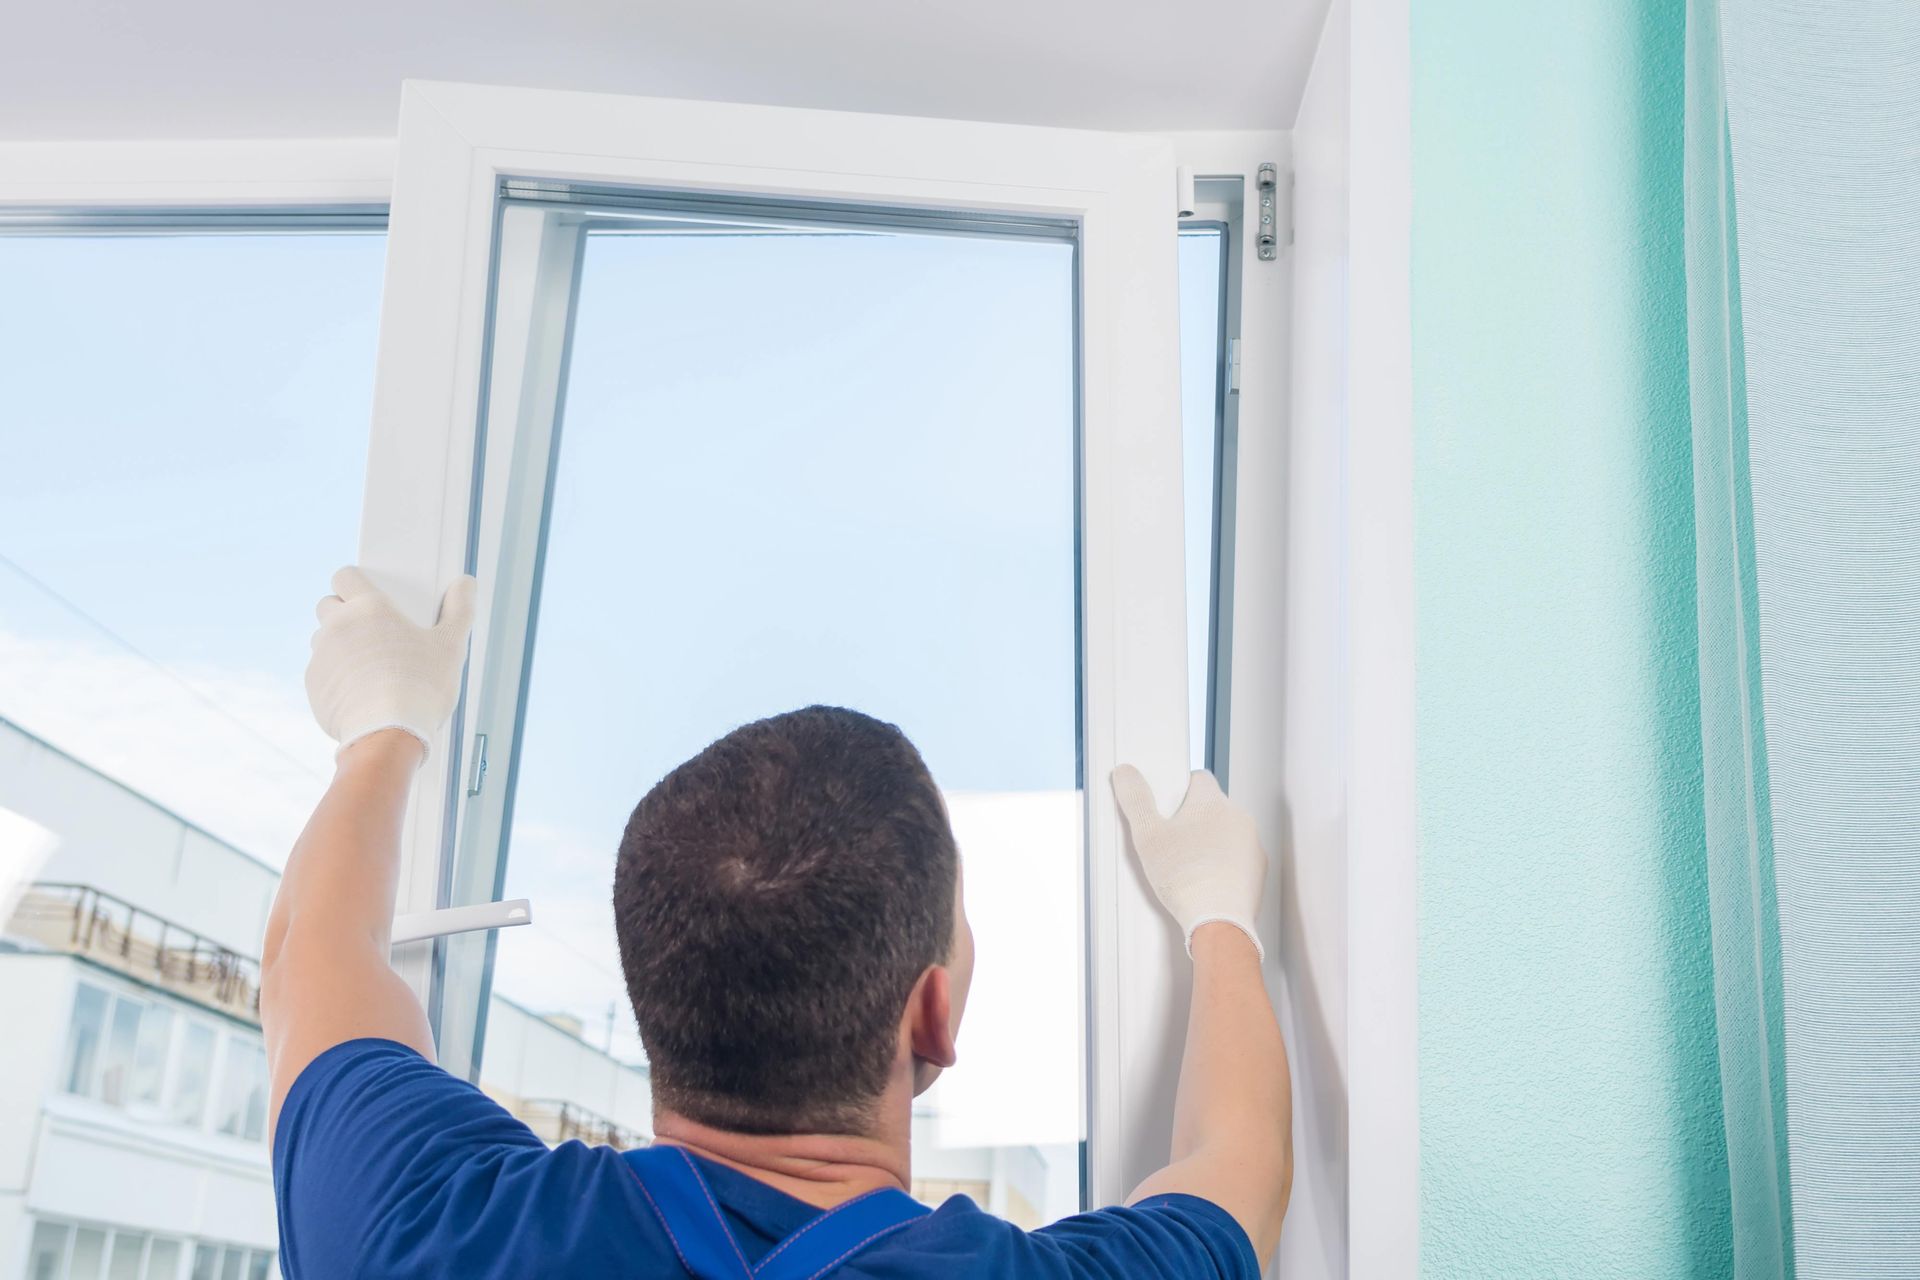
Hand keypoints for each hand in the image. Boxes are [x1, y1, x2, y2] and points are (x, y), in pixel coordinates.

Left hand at [305, 567, 476, 762]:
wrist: (388, 735)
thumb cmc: (421, 688)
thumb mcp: (451, 646)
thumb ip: (460, 610)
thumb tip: (466, 584)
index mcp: (369, 608)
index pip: (345, 576)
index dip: (356, 583)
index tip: (369, 596)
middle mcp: (337, 626)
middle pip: (328, 605)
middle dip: (345, 614)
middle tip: (373, 633)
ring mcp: (321, 656)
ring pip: (322, 640)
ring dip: (339, 646)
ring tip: (369, 667)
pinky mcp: (314, 686)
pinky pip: (321, 672)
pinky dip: (336, 678)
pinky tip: (361, 692)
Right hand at [1110, 765, 1266, 958]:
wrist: (1218, 921)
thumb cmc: (1185, 879)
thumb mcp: (1147, 836)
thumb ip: (1135, 800)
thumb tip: (1125, 773)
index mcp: (1212, 802)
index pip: (1198, 778)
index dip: (1181, 789)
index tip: (1169, 805)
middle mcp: (1237, 817)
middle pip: (1212, 807)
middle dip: (1194, 819)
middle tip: (1172, 841)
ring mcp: (1251, 843)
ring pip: (1226, 832)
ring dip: (1211, 841)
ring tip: (1188, 865)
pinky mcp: (1257, 868)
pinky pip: (1238, 857)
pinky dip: (1225, 864)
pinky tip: (1206, 880)